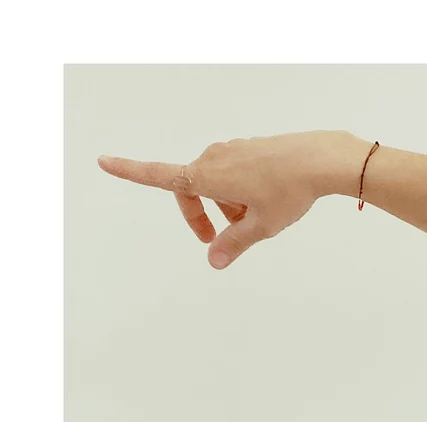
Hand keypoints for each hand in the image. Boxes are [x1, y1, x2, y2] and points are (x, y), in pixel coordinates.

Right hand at [97, 130, 367, 268]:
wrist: (317, 160)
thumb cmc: (288, 193)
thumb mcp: (260, 226)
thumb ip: (234, 244)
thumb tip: (214, 262)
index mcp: (206, 176)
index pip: (161, 175)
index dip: (131, 171)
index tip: (103, 161)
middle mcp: (212, 159)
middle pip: (190, 190)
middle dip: (200, 217)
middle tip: (217, 242)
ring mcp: (229, 152)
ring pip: (214, 184)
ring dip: (224, 207)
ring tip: (253, 222)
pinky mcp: (245, 149)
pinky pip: (231, 174)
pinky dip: (237, 193)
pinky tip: (264, 203)